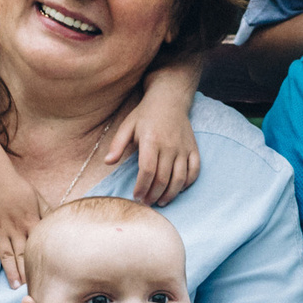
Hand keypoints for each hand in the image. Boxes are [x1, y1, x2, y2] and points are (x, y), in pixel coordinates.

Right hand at [0, 167, 46, 286]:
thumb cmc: (15, 186)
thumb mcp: (37, 197)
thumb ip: (48, 212)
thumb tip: (61, 222)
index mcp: (30, 222)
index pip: (38, 246)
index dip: (43, 262)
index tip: (49, 275)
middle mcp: (14, 229)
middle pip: (22, 254)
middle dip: (27, 273)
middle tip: (32, 290)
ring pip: (5, 254)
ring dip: (10, 271)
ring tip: (15, 286)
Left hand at [107, 87, 202, 206]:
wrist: (170, 99)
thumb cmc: (146, 114)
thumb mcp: (127, 125)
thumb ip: (117, 145)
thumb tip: (107, 162)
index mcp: (151, 140)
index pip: (147, 170)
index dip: (141, 187)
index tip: (136, 196)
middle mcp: (169, 146)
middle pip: (163, 178)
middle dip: (153, 195)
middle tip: (146, 203)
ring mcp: (183, 148)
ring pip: (179, 179)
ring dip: (170, 194)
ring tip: (160, 201)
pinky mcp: (193, 149)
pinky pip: (194, 171)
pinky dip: (187, 183)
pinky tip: (177, 190)